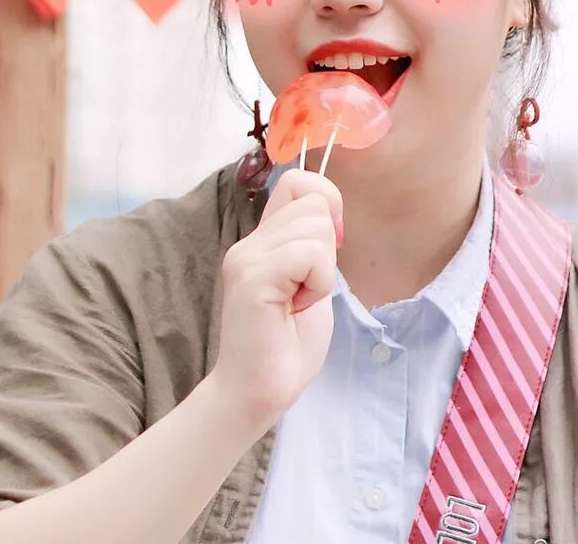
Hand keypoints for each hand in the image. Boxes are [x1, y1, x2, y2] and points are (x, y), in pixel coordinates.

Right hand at [211, 169, 342, 432]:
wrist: (256, 396)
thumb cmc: (286, 347)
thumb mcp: (310, 282)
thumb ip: (314, 246)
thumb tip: (330, 212)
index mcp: (263, 240)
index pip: (297, 181)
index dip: (325, 202)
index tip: (327, 249)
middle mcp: (250, 242)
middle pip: (314, 201)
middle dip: (328, 247)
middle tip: (306, 289)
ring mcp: (247, 257)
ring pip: (316, 225)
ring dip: (323, 270)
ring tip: (298, 302)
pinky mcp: (252, 278)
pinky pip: (309, 254)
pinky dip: (317, 283)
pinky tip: (295, 309)